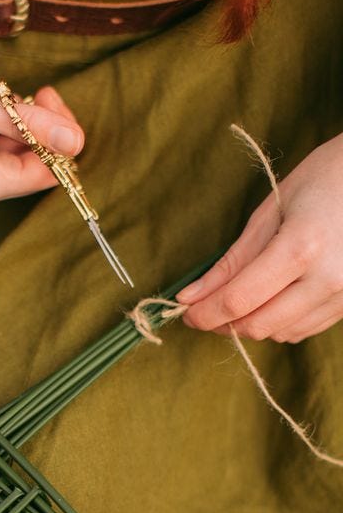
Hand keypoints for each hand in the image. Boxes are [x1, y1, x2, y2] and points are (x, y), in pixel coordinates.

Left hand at [176, 133, 342, 342]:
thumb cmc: (324, 179)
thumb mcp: (271, 211)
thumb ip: (231, 261)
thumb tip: (191, 296)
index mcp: (302, 247)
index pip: (239, 300)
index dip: (204, 313)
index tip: (184, 312)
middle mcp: (328, 278)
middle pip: (259, 325)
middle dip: (222, 323)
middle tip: (202, 310)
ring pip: (281, 333)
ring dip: (250, 323)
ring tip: (237, 299)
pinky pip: (305, 328)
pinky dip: (278, 322)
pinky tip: (269, 300)